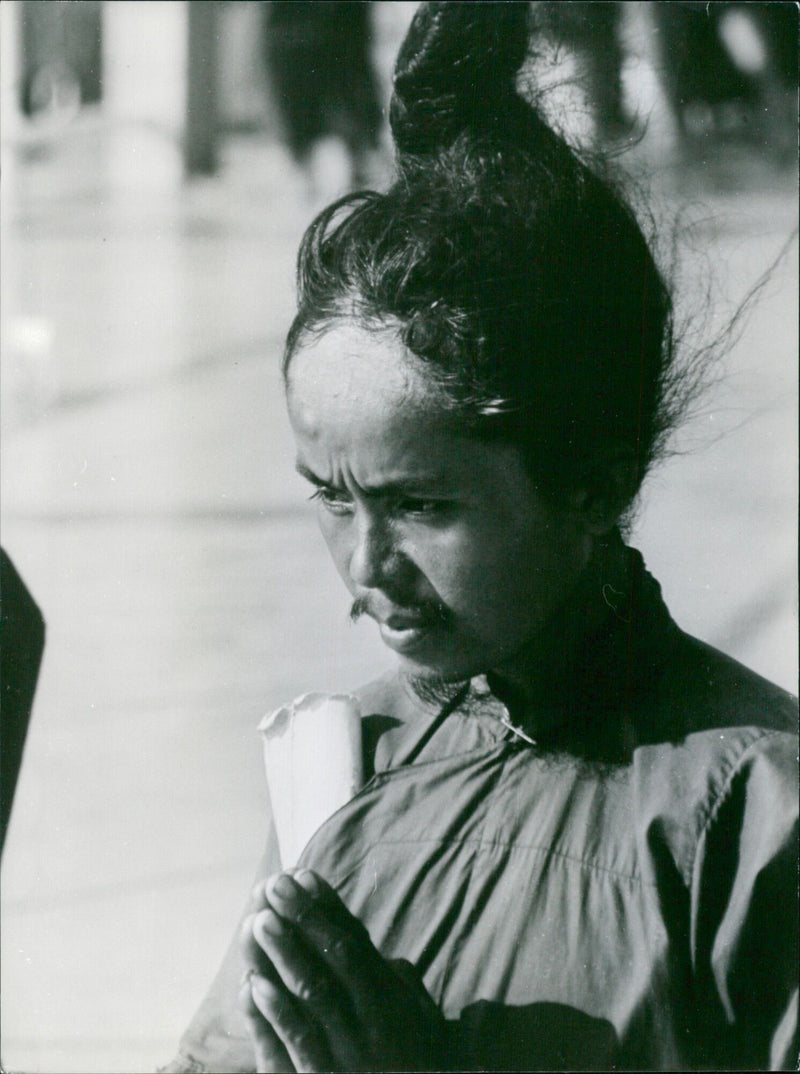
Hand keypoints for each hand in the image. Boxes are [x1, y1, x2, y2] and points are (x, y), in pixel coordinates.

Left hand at [238, 869, 445, 1072]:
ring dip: (285, 954)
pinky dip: (277, 1012)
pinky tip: (255, 984)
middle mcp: (373, 1015)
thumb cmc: (413, 1062)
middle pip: (336, 956)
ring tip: (260, 920)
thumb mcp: (418, 1018)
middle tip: (276, 884)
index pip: (356, 940)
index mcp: (390, 995)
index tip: (304, 874)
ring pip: (315, 992)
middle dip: (304, 917)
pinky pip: (301, 1041)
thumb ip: (400, 984)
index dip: (328, 907)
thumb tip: (386, 956)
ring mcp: (350, 1047)